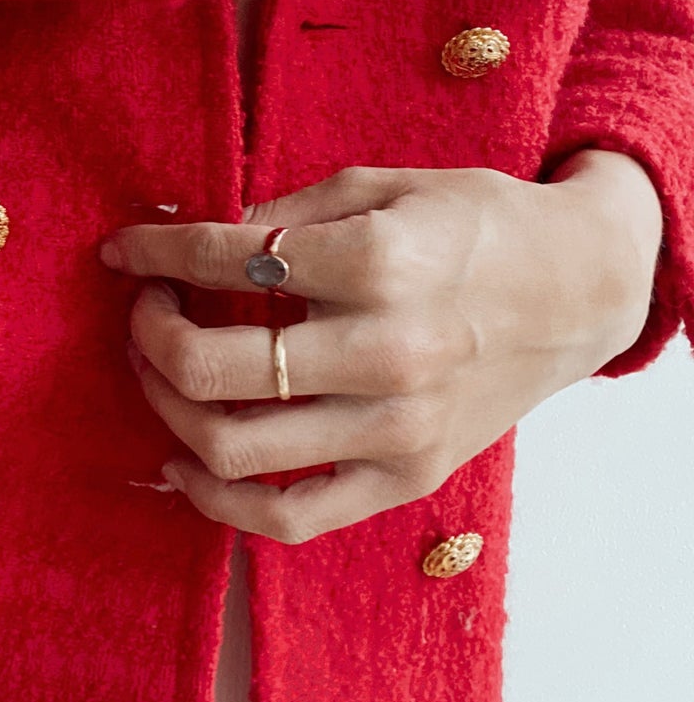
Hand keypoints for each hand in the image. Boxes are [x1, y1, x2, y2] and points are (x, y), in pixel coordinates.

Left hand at [99, 150, 660, 543]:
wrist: (580, 288)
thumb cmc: (478, 223)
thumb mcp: (383, 184)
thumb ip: (286, 212)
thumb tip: (197, 236)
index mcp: (376, 264)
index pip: (224, 262)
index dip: (153, 252)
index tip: (121, 249)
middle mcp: (384, 354)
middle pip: (211, 368)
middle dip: (148, 333)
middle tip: (143, 308)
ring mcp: (397, 430)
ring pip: (233, 450)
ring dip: (166, 407)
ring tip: (159, 370)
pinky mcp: (407, 479)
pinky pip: (290, 518)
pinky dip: (218, 502)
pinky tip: (183, 463)